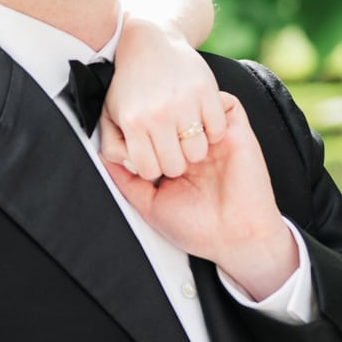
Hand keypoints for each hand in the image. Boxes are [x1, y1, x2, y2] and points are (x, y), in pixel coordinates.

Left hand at [101, 15, 226, 181]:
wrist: (151, 42)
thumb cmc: (129, 84)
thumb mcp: (110, 115)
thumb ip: (113, 147)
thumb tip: (132, 168)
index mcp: (134, 122)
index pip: (148, 170)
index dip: (152, 168)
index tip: (154, 156)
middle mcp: (159, 114)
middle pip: (175, 166)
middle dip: (174, 162)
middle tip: (172, 147)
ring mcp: (184, 102)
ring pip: (197, 151)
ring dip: (194, 148)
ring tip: (186, 136)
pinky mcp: (206, 91)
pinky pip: (216, 130)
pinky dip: (212, 132)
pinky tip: (201, 123)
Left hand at [106, 93, 299, 299]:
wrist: (236, 239)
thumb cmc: (195, 228)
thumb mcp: (150, 204)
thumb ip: (127, 180)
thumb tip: (103, 156)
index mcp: (174, 158)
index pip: (155, 127)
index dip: (144, 126)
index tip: (135, 138)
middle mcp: (195, 145)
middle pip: (174, 110)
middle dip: (162, 119)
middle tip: (159, 139)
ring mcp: (216, 138)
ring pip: (197, 103)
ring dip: (187, 117)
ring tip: (183, 142)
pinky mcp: (238, 133)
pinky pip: (225, 103)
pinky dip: (212, 112)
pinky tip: (204, 136)